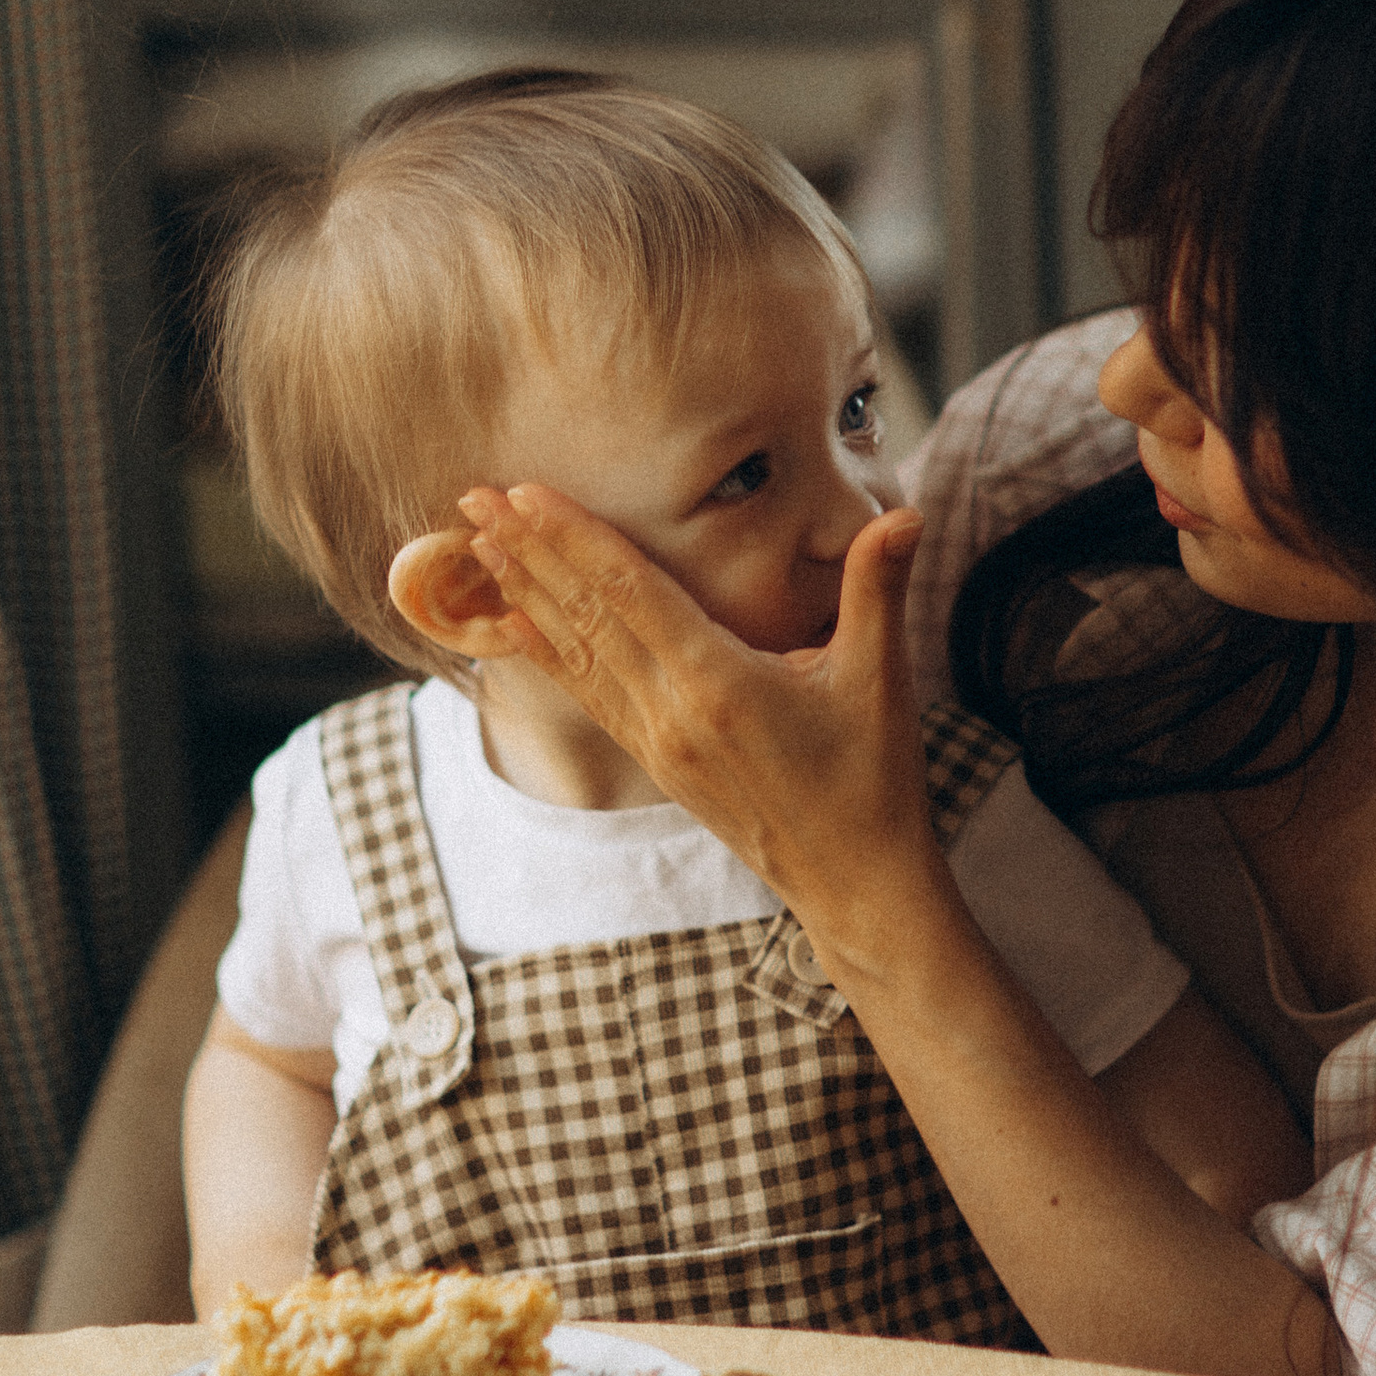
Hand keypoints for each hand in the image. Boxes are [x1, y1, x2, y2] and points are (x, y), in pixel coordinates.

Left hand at [459, 483, 953, 967]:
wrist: (853, 883)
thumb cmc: (871, 780)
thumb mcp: (880, 678)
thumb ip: (877, 587)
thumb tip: (903, 512)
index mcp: (718, 683)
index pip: (631, 591)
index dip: (575, 537)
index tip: (527, 492)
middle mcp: (671, 713)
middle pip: (586, 615)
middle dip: (528, 552)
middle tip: (472, 498)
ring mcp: (657, 743)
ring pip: (576, 653)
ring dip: (525, 593)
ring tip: (478, 545)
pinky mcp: (657, 763)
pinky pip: (588, 695)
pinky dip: (547, 653)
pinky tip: (515, 624)